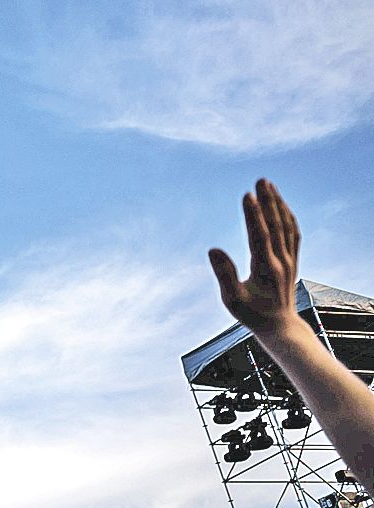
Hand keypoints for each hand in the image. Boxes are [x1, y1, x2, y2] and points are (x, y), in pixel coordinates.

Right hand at [209, 179, 302, 339]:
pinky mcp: (292, 260)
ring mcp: (289, 259)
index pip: (259, 236)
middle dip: (268, 201)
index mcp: (265, 269)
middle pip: (275, 225)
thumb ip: (224, 274)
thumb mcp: (232, 300)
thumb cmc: (252, 315)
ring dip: (278, 204)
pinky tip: (281, 207)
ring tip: (270, 186)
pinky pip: (293, 233)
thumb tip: (213, 249)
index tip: (248, 195)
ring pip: (286, 226)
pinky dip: (287, 217)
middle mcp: (281, 261)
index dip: (253, 215)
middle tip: (262, 180)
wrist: (280, 327)